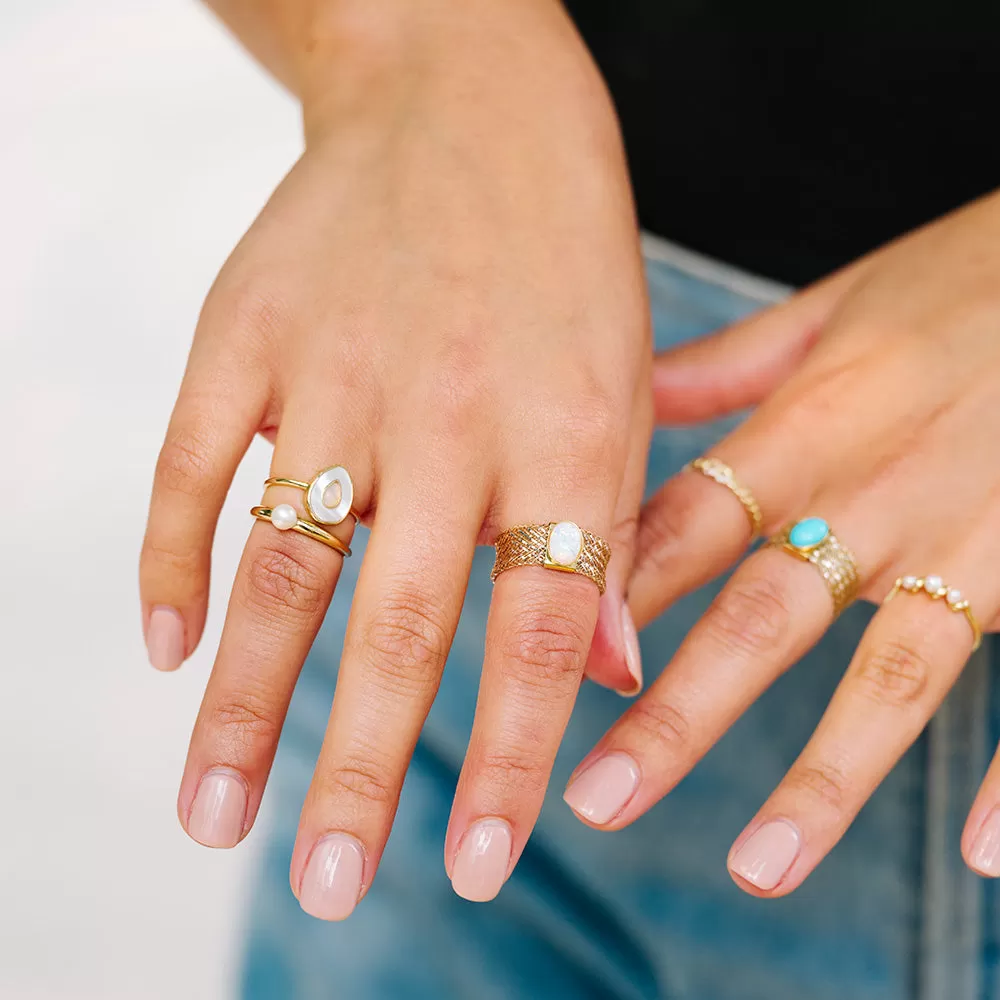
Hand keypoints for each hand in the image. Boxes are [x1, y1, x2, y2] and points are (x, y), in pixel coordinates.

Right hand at [140, 0, 649, 913]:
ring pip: (281, 564)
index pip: (540, 629)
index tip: (481, 864)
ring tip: (216, 813)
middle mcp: (447, 413)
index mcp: (565, 431)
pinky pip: (193, 462)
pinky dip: (170, 557)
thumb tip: (605, 673)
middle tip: (327, 884)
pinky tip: (167, 645)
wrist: (462, 92)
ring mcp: (334, 370)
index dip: (512, 754)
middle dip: (360, 766)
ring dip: (245, 700)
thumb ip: (611, 528)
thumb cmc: (563, 250)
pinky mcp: (245, 330)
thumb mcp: (628, 377)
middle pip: (398, 622)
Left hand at [568, 190, 999, 895]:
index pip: (684, 527)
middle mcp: (879, 495)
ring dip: (822, 776)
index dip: (607, 599)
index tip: (538, 668)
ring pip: (888, 671)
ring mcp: (974, 541)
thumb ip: (727, 364)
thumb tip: (628, 394)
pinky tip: (983, 859)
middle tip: (596, 802)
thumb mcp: (833, 307)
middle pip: (762, 620)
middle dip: (675, 714)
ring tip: (757, 867)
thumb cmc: (965, 277)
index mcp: (812, 428)